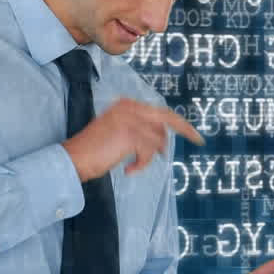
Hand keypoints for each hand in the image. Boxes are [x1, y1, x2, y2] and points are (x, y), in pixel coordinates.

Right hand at [62, 97, 202, 179]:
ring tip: (133, 163)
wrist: (74, 158)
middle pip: (168, 118)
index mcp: (127, 104)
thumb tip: (164, 138)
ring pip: (157, 140)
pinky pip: (150, 152)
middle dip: (185, 129)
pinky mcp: (131, 135)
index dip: (177, 123)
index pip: (160, 112)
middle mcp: (129, 108)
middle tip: (199, 139)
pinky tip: (129, 168)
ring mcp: (131, 120)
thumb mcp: (118, 131)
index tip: (192, 132)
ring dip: (148, 157)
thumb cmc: (95, 150)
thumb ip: (140, 128)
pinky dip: (141, 164)